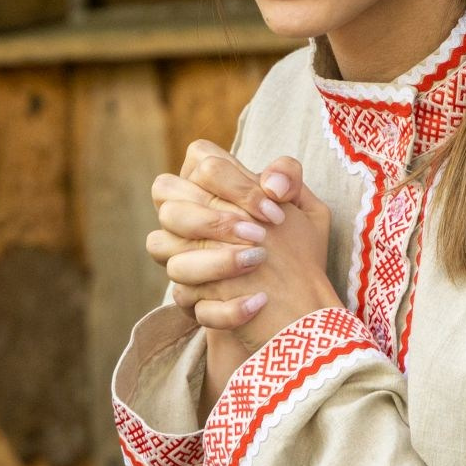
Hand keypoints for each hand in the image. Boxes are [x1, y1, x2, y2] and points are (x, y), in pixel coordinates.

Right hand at [146, 141, 337, 342]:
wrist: (294, 304)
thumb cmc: (294, 247)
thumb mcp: (305, 209)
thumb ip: (290, 178)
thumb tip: (273, 185)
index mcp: (210, 186)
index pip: (200, 160)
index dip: (234, 183)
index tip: (273, 212)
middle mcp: (184, 218)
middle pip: (166, 197)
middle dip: (211, 217)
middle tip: (257, 235)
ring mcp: (178, 257)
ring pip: (159, 246)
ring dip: (214, 258)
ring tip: (257, 263)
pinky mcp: (186, 298)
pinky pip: (184, 298)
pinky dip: (225, 305)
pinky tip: (259, 302)